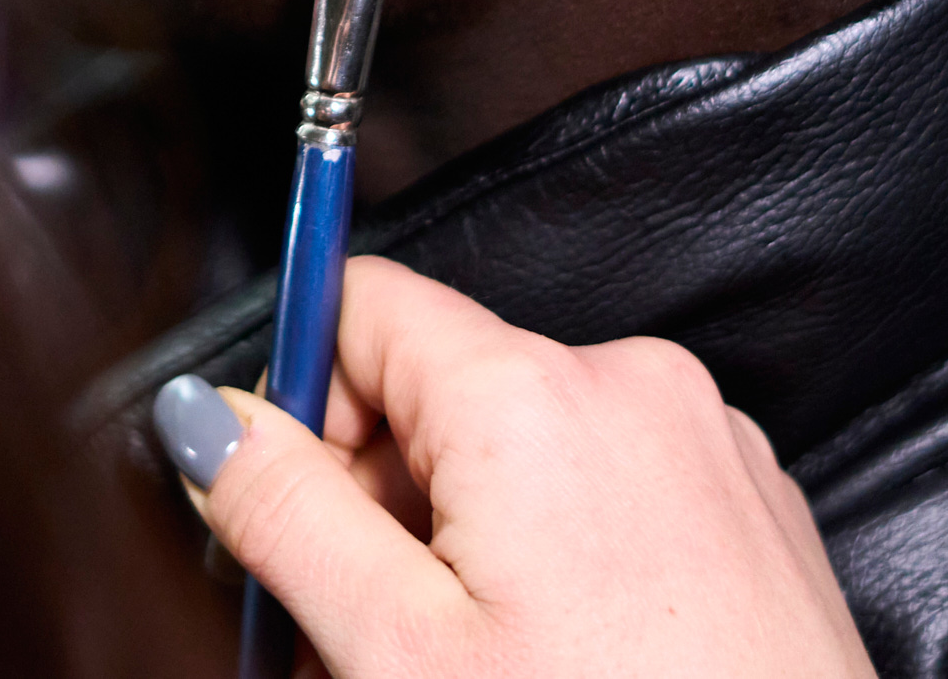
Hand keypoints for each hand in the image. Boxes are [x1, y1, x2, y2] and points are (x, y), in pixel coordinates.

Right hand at [154, 257, 874, 678]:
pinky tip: (548, 658)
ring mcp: (702, 443)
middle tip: (355, 635)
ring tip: (457, 669)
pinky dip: (551, 555)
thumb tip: (199, 413)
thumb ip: (282, 510)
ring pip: (515, 450)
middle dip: (373, 503)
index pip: (360, 304)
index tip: (287, 508)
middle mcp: (628, 385)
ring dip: (455, 543)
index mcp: (532, 394)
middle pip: (433, 389)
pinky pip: (602, 486)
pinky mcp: (748, 505)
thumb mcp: (396, 649)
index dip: (301, 408)